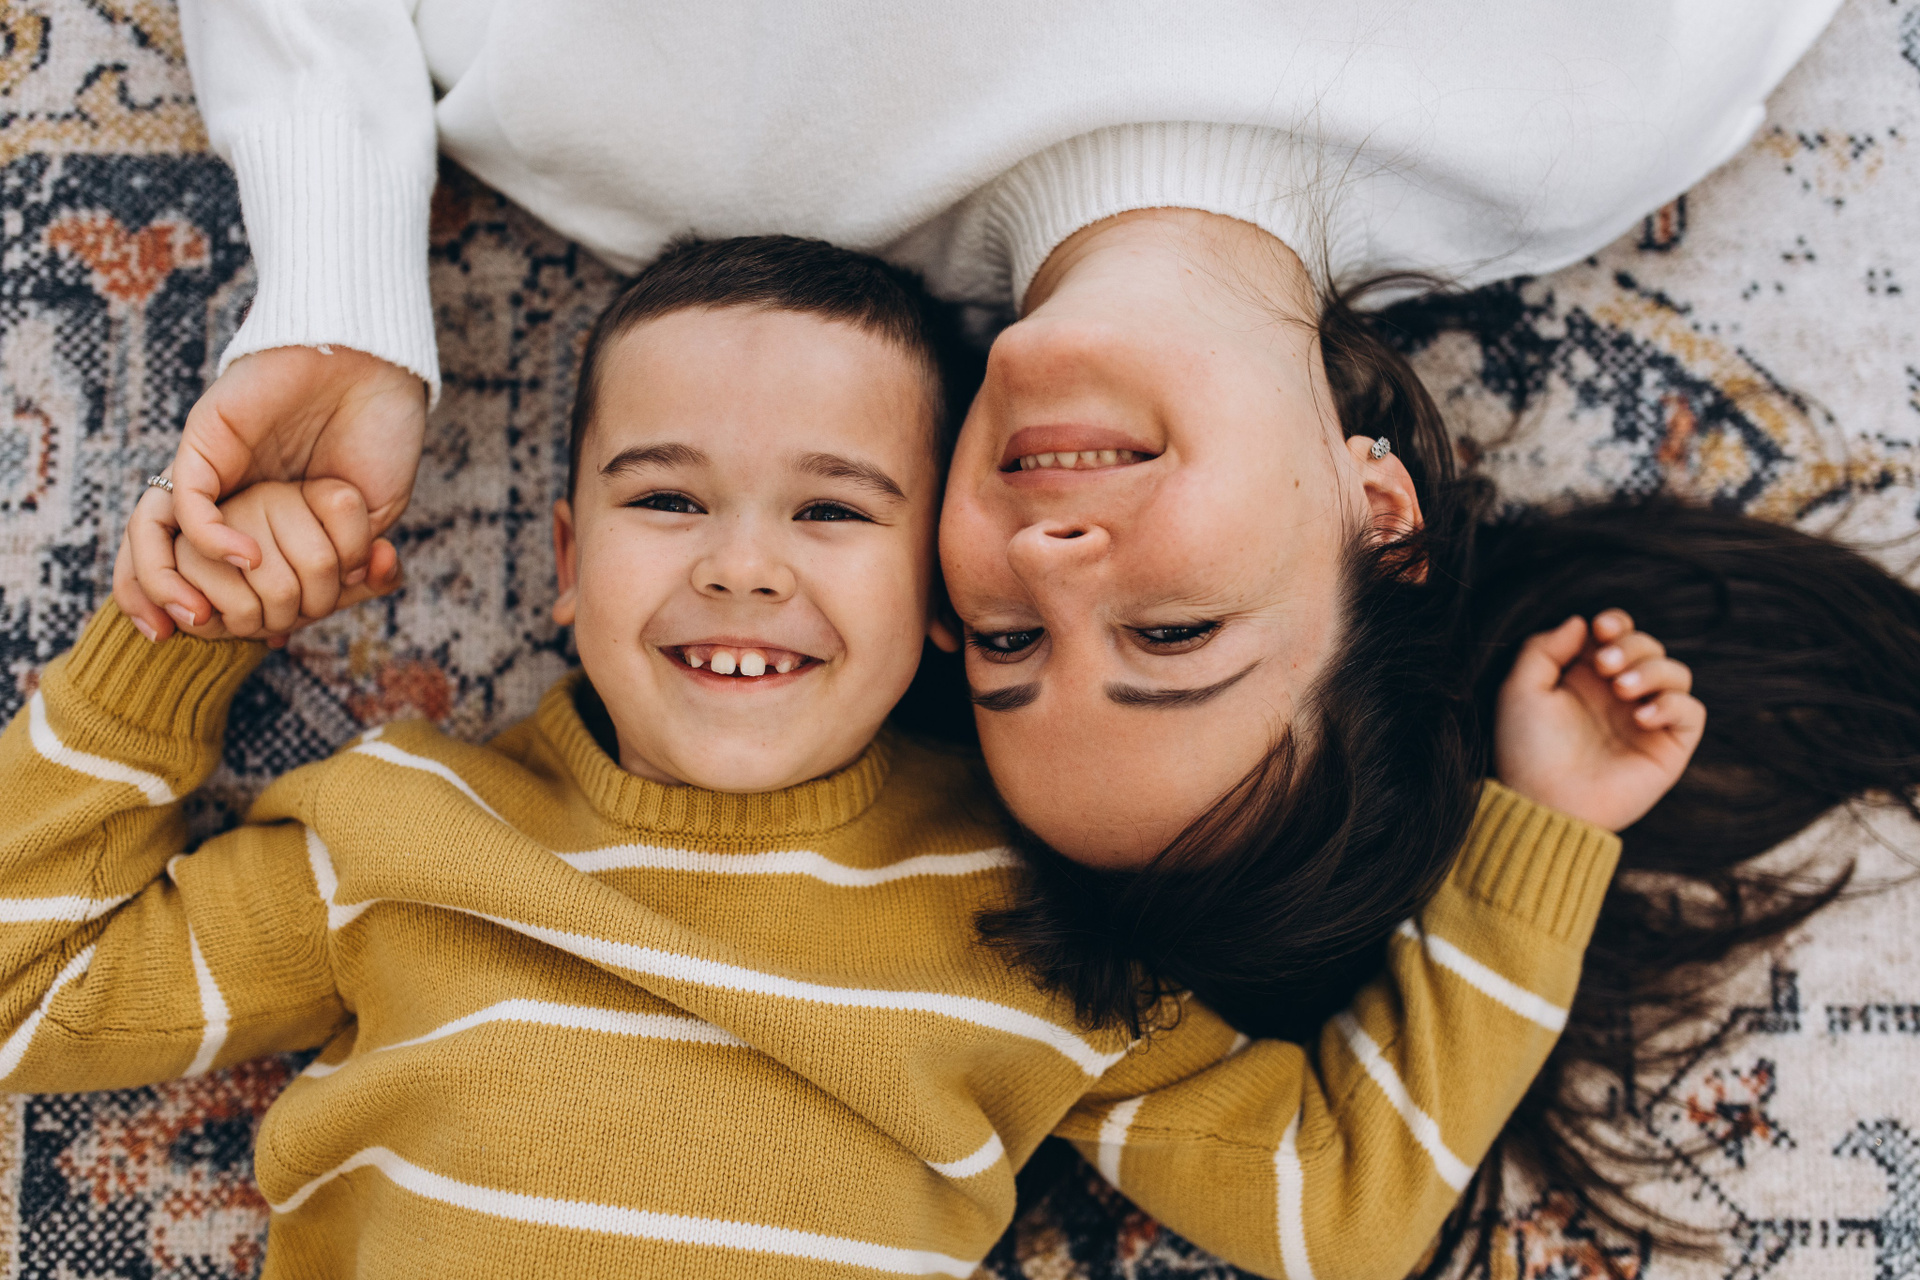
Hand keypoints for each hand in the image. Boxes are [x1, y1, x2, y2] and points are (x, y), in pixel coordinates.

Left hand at [115, 345, 425, 639]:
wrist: (380, 366)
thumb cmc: (382, 434)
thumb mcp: (368, 519)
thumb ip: (338, 564)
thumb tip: (302, 622)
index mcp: (264, 512)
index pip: (213, 567)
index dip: (221, 610)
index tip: (261, 643)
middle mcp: (228, 491)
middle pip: (160, 552)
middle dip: (162, 602)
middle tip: (194, 634)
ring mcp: (212, 466)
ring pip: (155, 531)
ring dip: (166, 581)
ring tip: (204, 616)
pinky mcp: (205, 441)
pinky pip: (187, 503)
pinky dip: (211, 540)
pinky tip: (251, 558)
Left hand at [1494, 609, 1705, 831]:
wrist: (1544, 803)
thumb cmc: (1527, 750)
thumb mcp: (1521, 690)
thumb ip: (1544, 649)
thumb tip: (1581, 621)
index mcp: (1585, 677)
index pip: (1618, 634)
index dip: (1617, 623)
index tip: (1602, 629)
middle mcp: (1618, 695)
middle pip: (1649, 647)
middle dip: (1632, 646)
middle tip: (1606, 667)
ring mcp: (1645, 719)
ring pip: (1677, 672)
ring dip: (1653, 670)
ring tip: (1622, 689)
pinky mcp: (1667, 747)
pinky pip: (1692, 711)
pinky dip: (1673, 704)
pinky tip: (1643, 716)